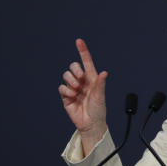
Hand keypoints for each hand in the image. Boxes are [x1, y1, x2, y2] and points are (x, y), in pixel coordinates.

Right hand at [58, 38, 107, 153]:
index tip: (79, 41)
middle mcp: (82, 81)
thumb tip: (104, 73)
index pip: (86, 62)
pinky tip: (72, 96)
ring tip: (76, 90)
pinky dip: (66, 90)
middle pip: (73, 67)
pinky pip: (62, 87)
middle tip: (80, 77)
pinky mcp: (66, 96)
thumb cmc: (98, 110)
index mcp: (92, 78)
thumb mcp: (100, 96)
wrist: (90, 124)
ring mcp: (73, 88)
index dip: (82, 51)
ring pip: (66, 76)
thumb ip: (100, 84)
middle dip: (75, 69)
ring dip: (70, 80)